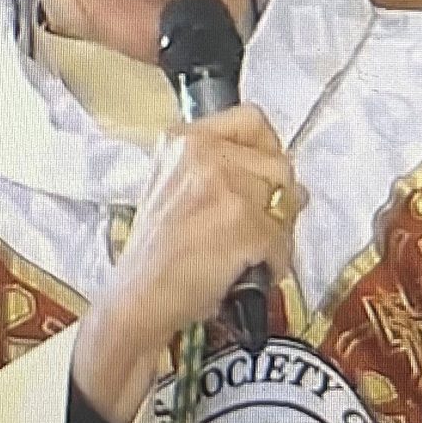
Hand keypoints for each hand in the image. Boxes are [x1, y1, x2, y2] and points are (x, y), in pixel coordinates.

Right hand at [71, 104, 302, 422]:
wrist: (135, 302)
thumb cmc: (152, 258)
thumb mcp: (170, 190)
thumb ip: (220, 172)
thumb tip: (281, 180)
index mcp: (181, 140)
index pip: (252, 120)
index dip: (268, 150)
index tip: (269, 173)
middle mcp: (202, 155)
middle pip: (277, 162)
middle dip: (278, 198)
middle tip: (261, 226)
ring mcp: (224, 187)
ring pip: (286, 199)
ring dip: (279, 232)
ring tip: (252, 252)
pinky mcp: (242, 224)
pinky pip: (283, 239)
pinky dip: (276, 262)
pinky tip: (249, 272)